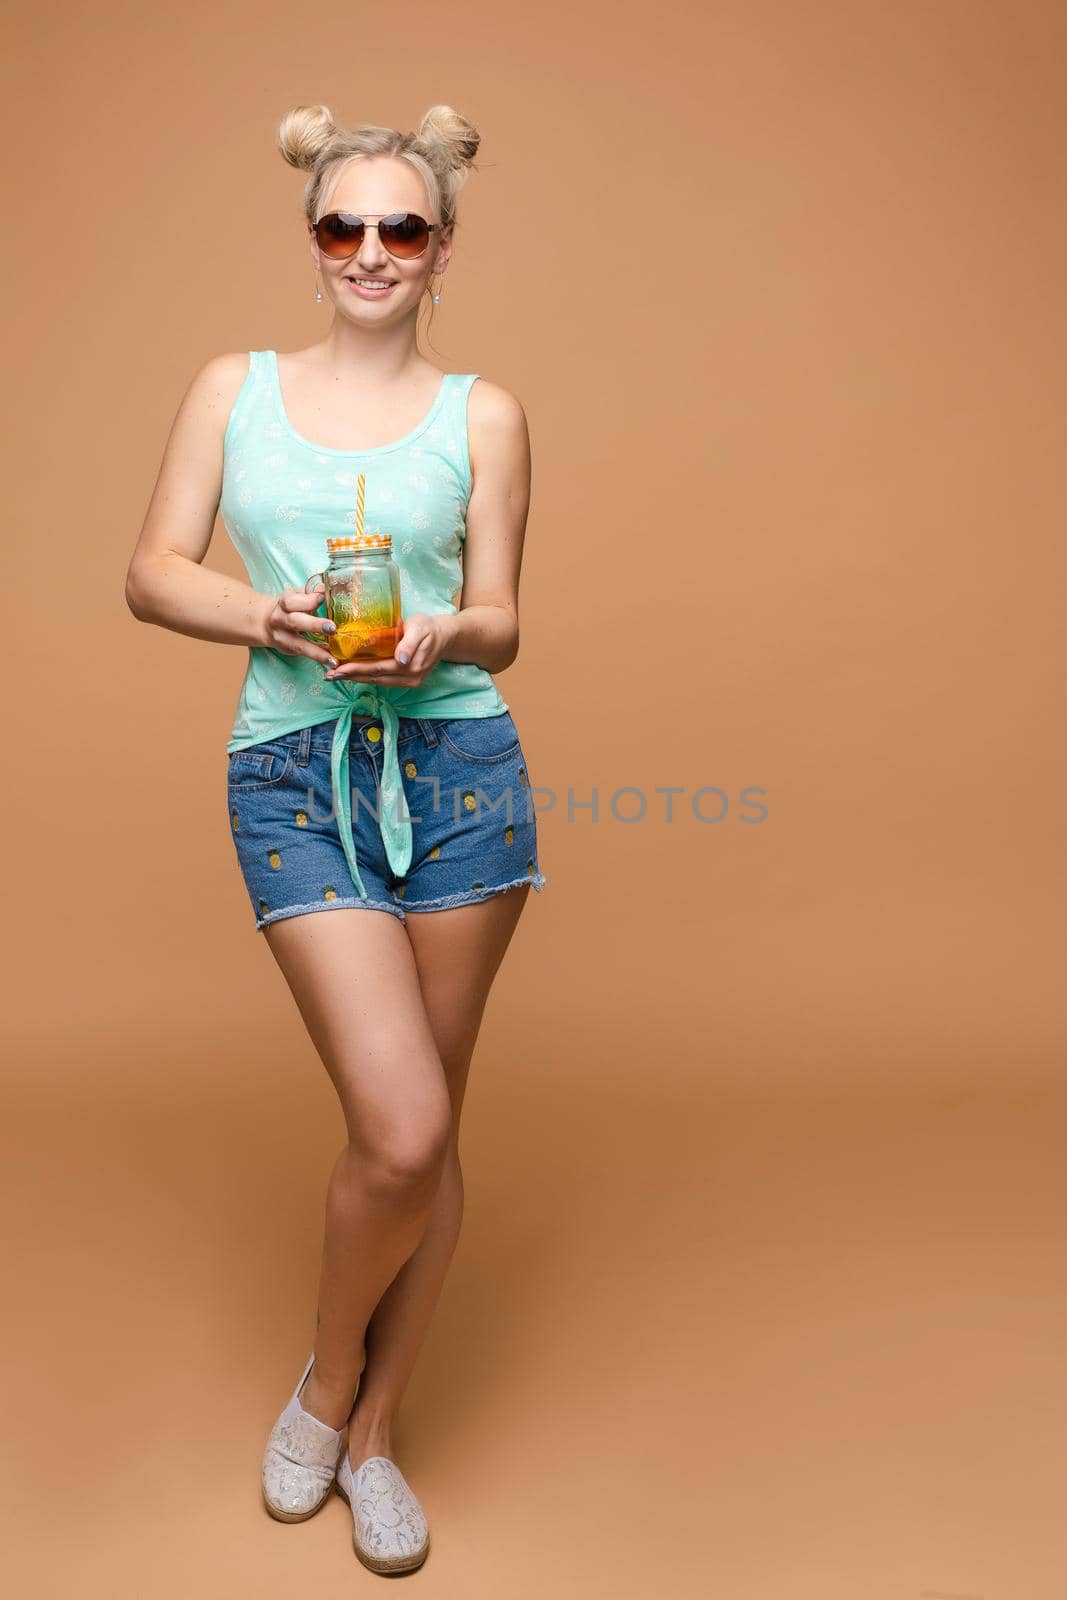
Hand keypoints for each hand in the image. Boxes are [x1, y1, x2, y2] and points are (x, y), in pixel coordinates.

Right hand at [258, 583, 336, 665]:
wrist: (268, 623)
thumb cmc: (291, 607)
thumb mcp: (297, 596)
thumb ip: (310, 594)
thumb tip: (324, 588)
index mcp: (284, 603)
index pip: (292, 601)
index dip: (308, 600)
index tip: (323, 598)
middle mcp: (280, 620)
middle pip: (294, 621)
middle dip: (314, 625)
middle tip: (332, 628)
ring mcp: (282, 637)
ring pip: (298, 644)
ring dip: (317, 652)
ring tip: (333, 659)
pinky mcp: (287, 649)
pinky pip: (303, 654)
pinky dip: (318, 658)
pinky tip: (331, 662)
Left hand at [324, 612, 452, 688]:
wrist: (445, 635)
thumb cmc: (430, 627)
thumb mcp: (420, 629)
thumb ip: (409, 643)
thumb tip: (400, 660)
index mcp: (410, 666)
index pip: (378, 669)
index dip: (356, 670)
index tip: (338, 669)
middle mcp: (409, 678)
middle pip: (375, 678)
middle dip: (351, 677)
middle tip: (328, 675)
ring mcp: (409, 681)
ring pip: (377, 681)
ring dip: (356, 679)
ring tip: (336, 676)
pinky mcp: (407, 680)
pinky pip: (383, 680)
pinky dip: (366, 676)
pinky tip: (353, 673)